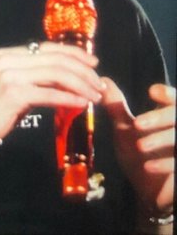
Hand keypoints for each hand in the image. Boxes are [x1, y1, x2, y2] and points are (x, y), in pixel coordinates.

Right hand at [0, 42, 103, 162]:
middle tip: (98, 82)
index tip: (92, 63)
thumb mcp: (9, 88)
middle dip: (83, 70)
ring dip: (81, 84)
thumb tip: (60, 83)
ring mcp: (11, 75)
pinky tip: (81, 103)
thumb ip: (30, 80)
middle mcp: (9, 59)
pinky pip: (49, 94)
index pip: (48, 48)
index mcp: (8, 54)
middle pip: (56, 59)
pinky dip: (69, 98)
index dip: (74, 53)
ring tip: (95, 94)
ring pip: (56, 73)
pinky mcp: (14, 94)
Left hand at [101, 78, 174, 213]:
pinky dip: (164, 163)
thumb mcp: (124, 129)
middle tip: (137, 124)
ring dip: (160, 140)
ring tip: (140, 147)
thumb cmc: (137, 156)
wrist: (146, 192)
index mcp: (169, 117)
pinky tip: (148, 166)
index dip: (167, 93)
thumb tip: (103, 81)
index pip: (174, 98)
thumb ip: (116, 106)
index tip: (151, 91)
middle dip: (159, 117)